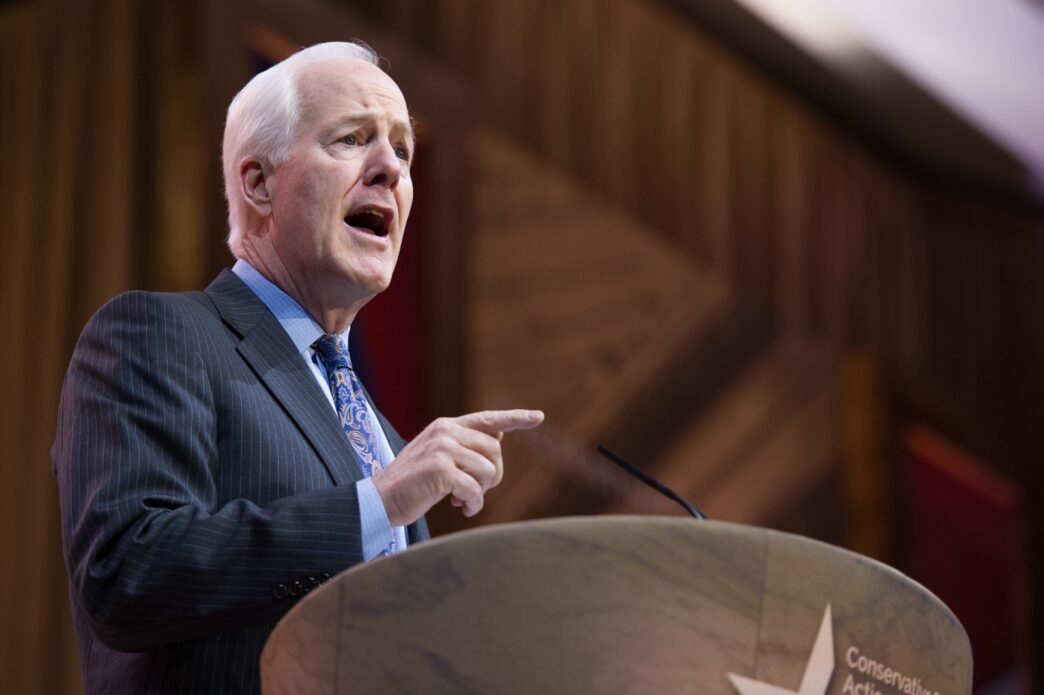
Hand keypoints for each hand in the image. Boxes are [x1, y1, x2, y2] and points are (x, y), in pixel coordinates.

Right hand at [372, 409, 543, 525]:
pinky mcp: (441, 470)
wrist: (379, 500)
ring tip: (462, 500)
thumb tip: (498, 437)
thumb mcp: (437, 457)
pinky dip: (473, 504)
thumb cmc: (411, 483)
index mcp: (446, 426)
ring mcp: (443, 449)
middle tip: (475, 491)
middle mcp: (446, 432)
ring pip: (489, 471)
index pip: (488, 419)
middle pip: (495, 452)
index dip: (515, 418)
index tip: (538, 417)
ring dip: (480, 493)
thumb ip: (464, 446)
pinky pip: (475, 490)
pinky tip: (460, 507)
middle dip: (492, 477)